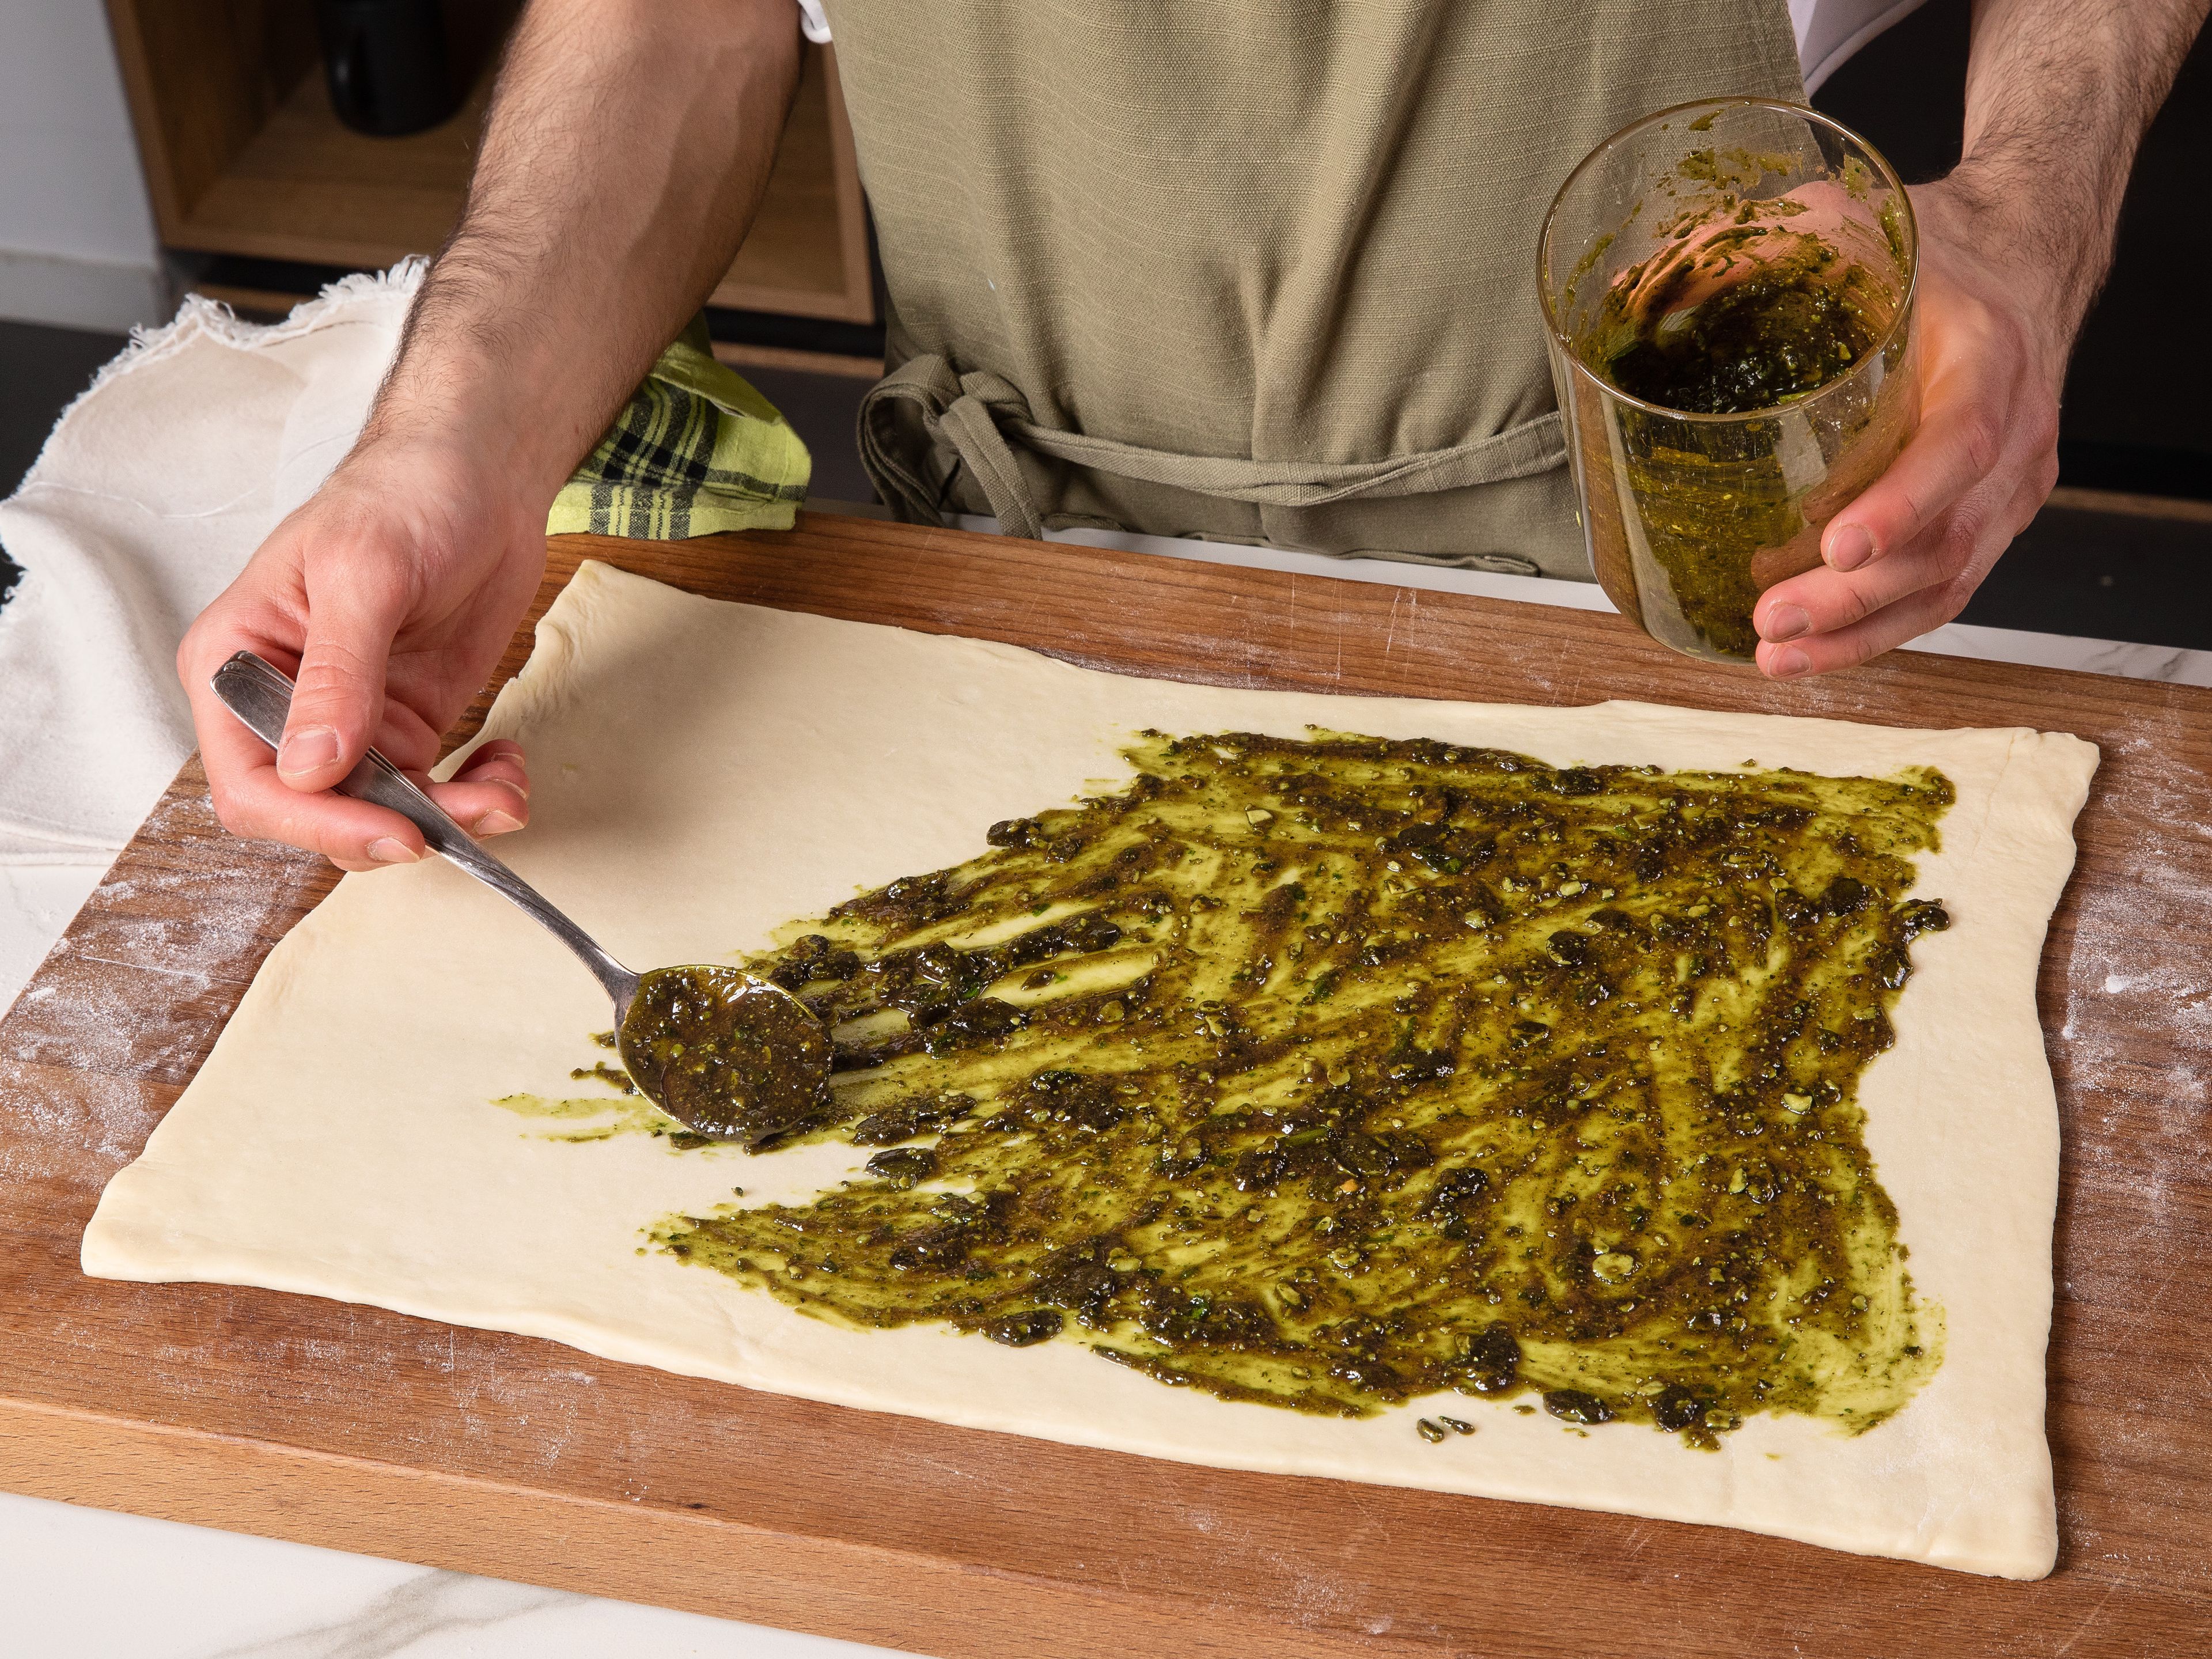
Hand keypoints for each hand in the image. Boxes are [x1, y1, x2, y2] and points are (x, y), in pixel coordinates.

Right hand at [178, 435, 550, 870]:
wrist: (479, 477)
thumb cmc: (404, 495)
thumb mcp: (367, 575)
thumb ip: (339, 673)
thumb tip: (312, 765)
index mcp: (237, 664)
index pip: (252, 783)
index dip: (316, 821)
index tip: (393, 830)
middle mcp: (284, 705)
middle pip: (316, 813)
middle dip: (392, 827)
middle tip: (465, 819)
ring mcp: (349, 722)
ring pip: (382, 813)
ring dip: (448, 818)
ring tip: (505, 790)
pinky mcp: (407, 725)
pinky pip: (430, 792)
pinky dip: (473, 795)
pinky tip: (506, 766)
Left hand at [1749, 176, 2067, 676]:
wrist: (2018, 259)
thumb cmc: (1931, 251)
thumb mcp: (1848, 224)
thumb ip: (1759, 248)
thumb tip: (1638, 285)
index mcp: (1990, 357)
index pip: (1960, 442)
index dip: (1902, 503)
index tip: (1838, 546)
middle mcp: (2015, 433)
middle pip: (1946, 539)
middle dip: (1855, 595)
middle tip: (1772, 620)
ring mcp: (2009, 487)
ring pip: (1944, 583)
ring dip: (1859, 631)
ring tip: (1776, 656)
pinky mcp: (1988, 518)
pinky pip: (1940, 591)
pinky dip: (1876, 631)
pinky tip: (1814, 653)